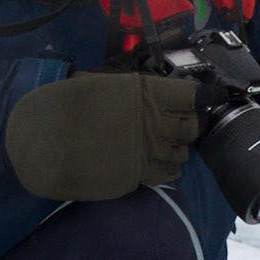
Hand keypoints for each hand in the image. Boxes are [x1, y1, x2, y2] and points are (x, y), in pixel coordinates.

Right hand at [6, 71, 198, 200]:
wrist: (45, 143)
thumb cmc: (64, 105)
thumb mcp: (96, 83)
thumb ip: (124, 87)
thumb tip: (134, 88)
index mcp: (146, 92)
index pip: (192, 95)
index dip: (206, 96)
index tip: (213, 97)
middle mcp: (154, 122)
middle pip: (191, 125)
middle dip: (192, 124)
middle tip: (186, 123)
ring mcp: (148, 151)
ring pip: (182, 152)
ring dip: (181, 149)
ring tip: (171, 146)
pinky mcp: (139, 176)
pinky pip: (168, 174)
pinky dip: (172, 170)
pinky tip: (165, 166)